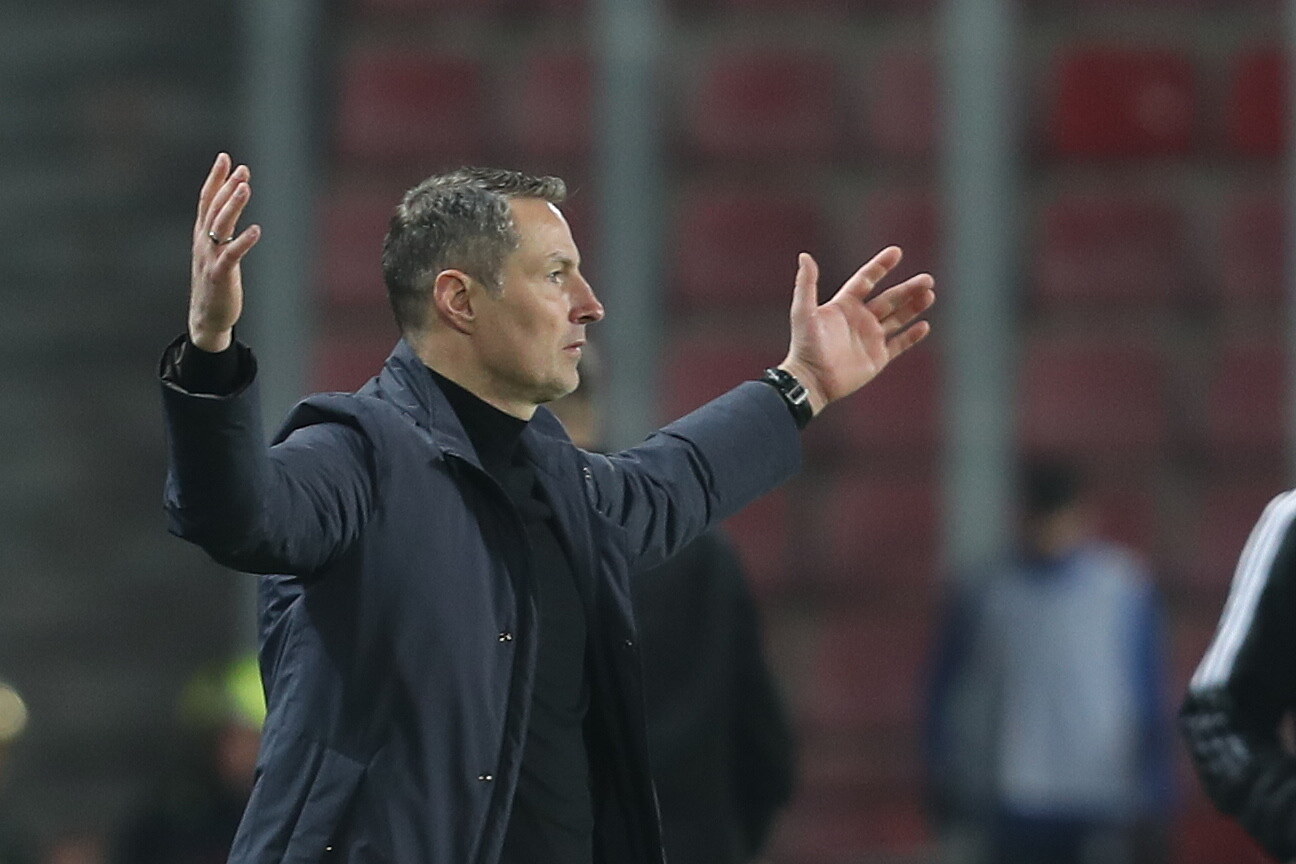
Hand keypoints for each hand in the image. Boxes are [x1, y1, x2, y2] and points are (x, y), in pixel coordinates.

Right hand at [189, 153, 260, 351]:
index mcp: (202, 235)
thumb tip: (231, 208)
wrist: (206, 317)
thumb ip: (221, 230)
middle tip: (242, 169)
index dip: (216, 179)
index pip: (207, 200)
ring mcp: (210, 258)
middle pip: (214, 208)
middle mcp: (203, 242)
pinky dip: (243, 241)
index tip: (226, 158)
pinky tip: (256, 230)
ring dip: (233, 205)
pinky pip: (231, 255)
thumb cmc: (215, 282)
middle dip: (227, 187)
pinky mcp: (220, 275)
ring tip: (245, 187)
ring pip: (220, 226)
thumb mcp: (216, 251)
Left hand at [779, 247, 933, 413]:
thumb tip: (804, 256)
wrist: (811, 380)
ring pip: (898, 318)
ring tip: (929, 295)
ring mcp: (870, 338)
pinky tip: (925, 325)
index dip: (880, 266)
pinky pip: (899, 344)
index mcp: (844, 305)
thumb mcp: (803, 311)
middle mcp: (859, 319)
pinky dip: (912, 336)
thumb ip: (806, 284)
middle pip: (889, 298)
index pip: (866, 280)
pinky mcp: (877, 358)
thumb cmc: (805, 345)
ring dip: (914, 306)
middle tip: (927, 279)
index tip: (896, 252)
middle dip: (908, 289)